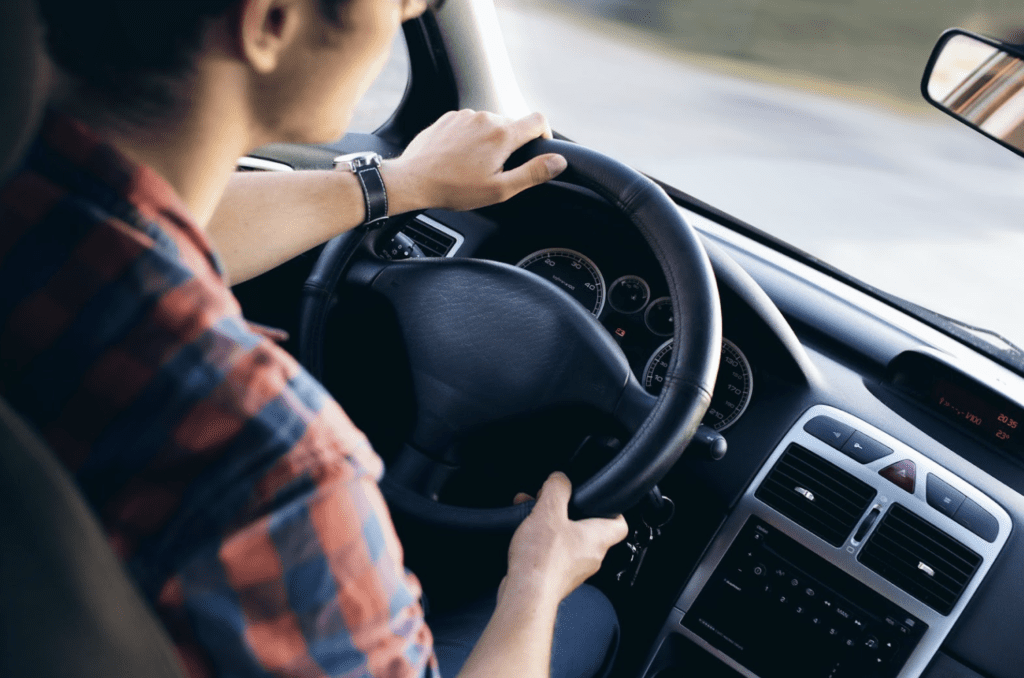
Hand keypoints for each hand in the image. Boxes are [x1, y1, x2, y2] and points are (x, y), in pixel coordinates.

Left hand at [383, 110, 567, 212]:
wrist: (413, 179)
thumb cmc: (454, 188)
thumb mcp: (499, 189)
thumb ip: (533, 173)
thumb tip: (558, 162)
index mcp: (502, 134)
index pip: (538, 121)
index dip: (544, 135)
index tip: (537, 150)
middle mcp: (486, 118)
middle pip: (513, 125)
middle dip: (511, 145)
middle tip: (497, 170)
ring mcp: (465, 115)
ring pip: (490, 125)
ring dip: (489, 142)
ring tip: (474, 166)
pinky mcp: (449, 118)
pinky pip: (470, 124)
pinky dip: (471, 138)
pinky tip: (459, 158)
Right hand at [503, 472, 627, 603]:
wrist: (526, 596)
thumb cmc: (542, 561)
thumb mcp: (549, 511)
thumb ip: (557, 489)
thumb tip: (560, 479)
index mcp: (598, 538)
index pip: (620, 523)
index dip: (612, 509)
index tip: (599, 499)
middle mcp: (590, 556)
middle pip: (588, 529)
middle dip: (568, 512)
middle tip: (552, 502)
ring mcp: (574, 570)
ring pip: (567, 540)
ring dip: (550, 525)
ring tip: (531, 514)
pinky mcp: (556, 578)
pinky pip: (553, 554)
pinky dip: (541, 542)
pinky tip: (524, 535)